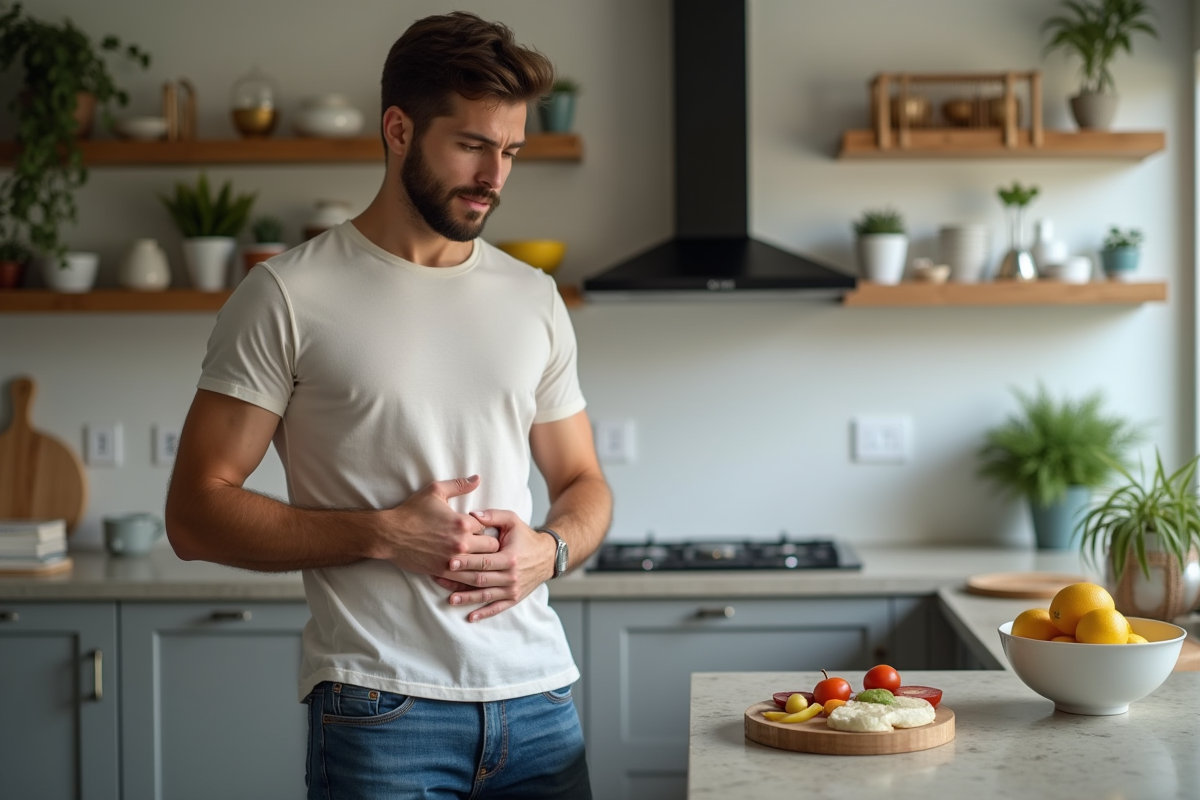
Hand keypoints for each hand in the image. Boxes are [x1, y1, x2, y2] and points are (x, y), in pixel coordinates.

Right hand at [382, 476, 498, 575]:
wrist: (389, 534)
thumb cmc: (411, 511)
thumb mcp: (435, 491)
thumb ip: (459, 485)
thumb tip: (478, 478)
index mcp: (462, 522)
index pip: (488, 526)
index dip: (484, 526)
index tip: (478, 527)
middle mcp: (461, 542)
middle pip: (492, 547)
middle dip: (489, 544)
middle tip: (482, 543)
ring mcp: (453, 559)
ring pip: (483, 566)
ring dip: (483, 562)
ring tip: (480, 558)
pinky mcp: (443, 572)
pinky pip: (467, 579)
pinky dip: (471, 576)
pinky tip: (470, 572)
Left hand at [432, 508, 555, 621]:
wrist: (548, 556)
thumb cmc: (526, 537)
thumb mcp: (513, 521)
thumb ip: (493, 516)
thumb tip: (472, 515)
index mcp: (510, 557)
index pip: (484, 561)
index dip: (466, 562)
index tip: (450, 561)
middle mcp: (512, 576)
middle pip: (481, 580)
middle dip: (460, 580)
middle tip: (440, 578)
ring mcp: (513, 589)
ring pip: (486, 595)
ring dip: (467, 598)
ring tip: (450, 600)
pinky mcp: (514, 598)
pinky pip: (497, 608)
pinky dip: (484, 613)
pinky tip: (470, 617)